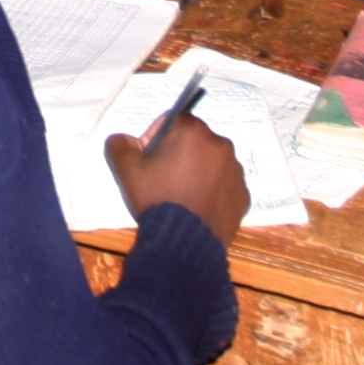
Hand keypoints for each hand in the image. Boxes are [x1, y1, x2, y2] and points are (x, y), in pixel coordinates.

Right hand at [106, 110, 249, 246]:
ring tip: (183, 196)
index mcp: (192, 131)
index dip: (157, 138)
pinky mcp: (243, 194)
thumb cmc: (157, 199)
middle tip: (165, 179)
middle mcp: (220, 144)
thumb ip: (120, 145)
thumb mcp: (126, 171)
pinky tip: (198, 207)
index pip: (172, 121)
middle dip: (180, 153)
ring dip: (199, 171)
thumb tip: (125, 140)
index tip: (150, 161)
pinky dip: (213, 191)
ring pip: (212, 162)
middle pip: (195, 140)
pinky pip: (225, 185)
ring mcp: (235, 171)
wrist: (185, 244)